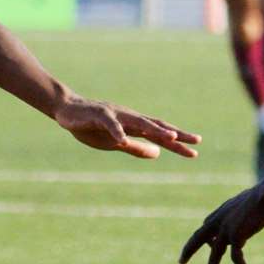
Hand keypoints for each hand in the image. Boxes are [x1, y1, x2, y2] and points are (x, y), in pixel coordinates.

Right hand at [54, 97, 199, 158]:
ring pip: (140, 122)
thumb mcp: (116, 142)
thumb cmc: (92, 125)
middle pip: (157, 126)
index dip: (178, 142)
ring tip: (171, 138)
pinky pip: (110, 124)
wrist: (67, 110)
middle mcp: (130, 118)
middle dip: (176, 134)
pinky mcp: (99, 115)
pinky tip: (123, 140)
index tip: (195, 151)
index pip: (160, 134)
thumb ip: (137, 147)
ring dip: (156, 130)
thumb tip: (159, 153)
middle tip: (196, 141)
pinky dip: (118, 132)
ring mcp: (116, 115)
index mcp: (135, 126)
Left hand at [179, 185, 263, 263]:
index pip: (205, 229)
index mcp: (219, 213)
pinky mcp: (236, 237)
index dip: (207, 240)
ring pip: (215, 253)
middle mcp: (218, 222)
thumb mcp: (243, 204)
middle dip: (188, 250)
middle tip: (181, 262)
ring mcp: (225, 230)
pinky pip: (236, 258)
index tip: (210, 246)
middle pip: (198, 238)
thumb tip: (244, 214)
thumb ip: (237, 213)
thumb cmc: (260, 198)